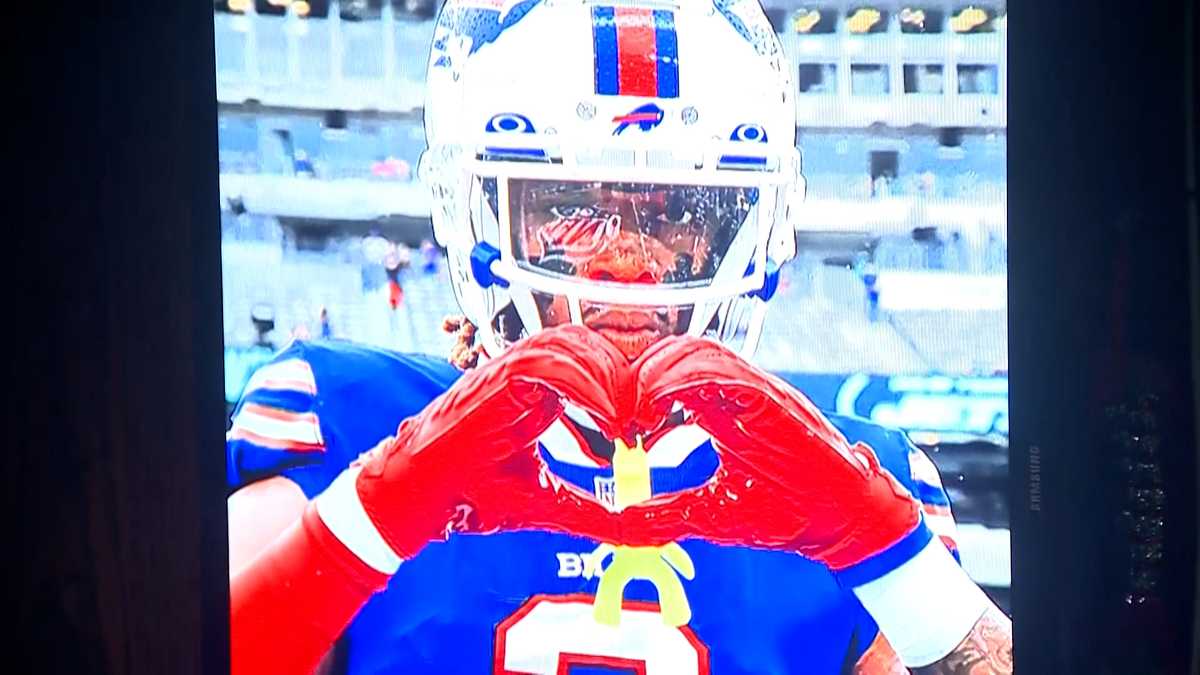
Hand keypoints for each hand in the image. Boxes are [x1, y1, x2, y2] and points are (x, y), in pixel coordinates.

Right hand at [353, 324, 633, 558]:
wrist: (421, 498)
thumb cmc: (475, 495)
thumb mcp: (549, 503)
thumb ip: (595, 512)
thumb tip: (644, 532)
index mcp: (540, 393)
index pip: (593, 364)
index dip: (625, 384)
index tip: (649, 422)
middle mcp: (527, 374)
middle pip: (589, 346)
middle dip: (623, 375)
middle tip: (648, 416)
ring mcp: (510, 371)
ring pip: (572, 344)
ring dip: (609, 376)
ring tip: (630, 417)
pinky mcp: (497, 377)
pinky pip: (548, 362)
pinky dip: (585, 383)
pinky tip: (609, 415)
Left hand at [626, 334, 922, 570]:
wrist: (839, 523)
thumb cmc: (785, 513)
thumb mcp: (708, 513)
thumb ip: (664, 513)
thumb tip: (619, 522)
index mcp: (721, 410)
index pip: (670, 374)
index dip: (637, 389)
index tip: (618, 424)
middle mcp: (737, 392)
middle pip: (678, 352)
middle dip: (641, 373)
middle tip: (620, 412)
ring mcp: (756, 391)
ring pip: (698, 351)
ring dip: (658, 372)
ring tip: (637, 407)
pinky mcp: (773, 400)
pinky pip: (726, 371)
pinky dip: (687, 378)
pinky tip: (661, 402)